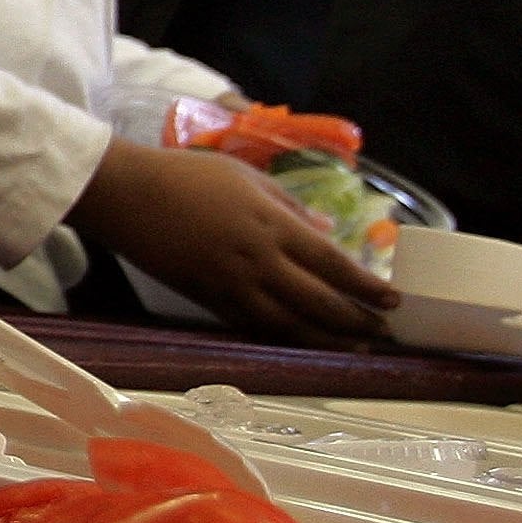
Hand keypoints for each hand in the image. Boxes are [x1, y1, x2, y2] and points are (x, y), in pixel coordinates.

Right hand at [71, 141, 398, 346]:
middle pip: (319, 302)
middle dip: (357, 321)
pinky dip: (283, 338)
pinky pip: (254, 326)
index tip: (394, 300)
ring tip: (353, 347)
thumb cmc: (185, 175)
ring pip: (290, 325)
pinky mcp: (207, 299)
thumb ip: (290, 206)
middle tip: (384, 332)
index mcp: (272, 224)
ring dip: (327, 339)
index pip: (334, 263)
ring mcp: (232, 284)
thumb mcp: (245, 176)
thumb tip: (327, 231)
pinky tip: (301, 341)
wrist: (127, 195)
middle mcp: (258, 260)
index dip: (367, 287)